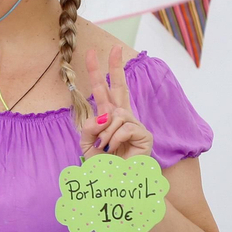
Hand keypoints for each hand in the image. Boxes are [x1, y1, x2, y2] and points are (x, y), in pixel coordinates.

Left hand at [79, 44, 153, 159]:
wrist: (116, 184)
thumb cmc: (104, 165)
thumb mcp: (87, 144)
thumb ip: (88, 126)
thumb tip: (102, 114)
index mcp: (109, 117)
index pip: (104, 90)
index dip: (99, 72)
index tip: (92, 53)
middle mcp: (123, 117)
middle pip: (120, 86)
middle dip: (116, 67)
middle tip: (115, 47)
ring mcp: (135, 124)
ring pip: (116, 115)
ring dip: (106, 133)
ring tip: (106, 148)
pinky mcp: (144, 134)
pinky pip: (124, 127)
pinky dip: (114, 139)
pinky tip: (114, 149)